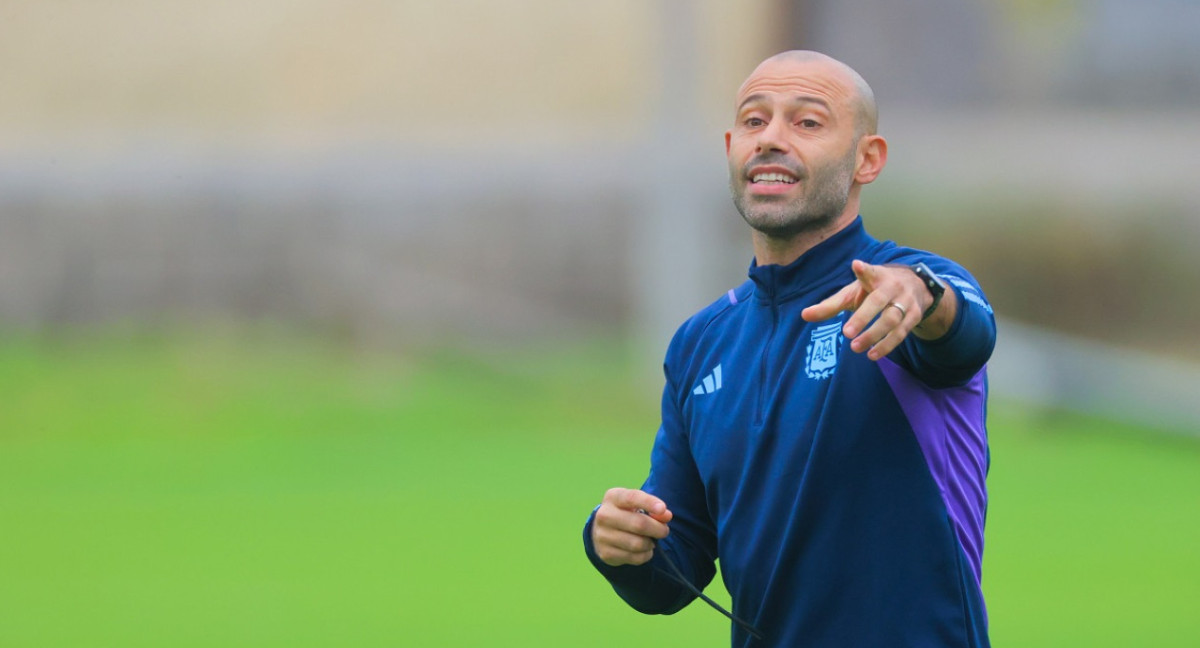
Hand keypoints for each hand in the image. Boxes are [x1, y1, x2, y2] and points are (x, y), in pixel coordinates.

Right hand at [591, 488, 672, 566]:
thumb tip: (667, 516)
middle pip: (639, 524)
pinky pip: (635, 558)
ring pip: (638, 544)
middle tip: (664, 531)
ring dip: (651, 544)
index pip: (632, 498)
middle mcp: (604, 515)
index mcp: (613, 497)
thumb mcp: (639, 505)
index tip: (662, 509)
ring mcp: (603, 535)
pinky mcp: (606, 553)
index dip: (649, 503)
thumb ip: (655, 509)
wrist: (604, 532)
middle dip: (658, 529)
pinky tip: (644, 550)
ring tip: (651, 541)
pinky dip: (645, 555)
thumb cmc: (627, 514)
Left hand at [802, 260, 952, 360]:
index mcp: (876, 276)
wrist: (916, 287)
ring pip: (892, 319)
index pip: (869, 272)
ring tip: (855, 347)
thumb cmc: (875, 290)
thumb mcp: (854, 292)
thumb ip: (831, 305)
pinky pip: (901, 333)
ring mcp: (906, 302)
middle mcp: (892, 287)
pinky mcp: (914, 317)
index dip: (864, 270)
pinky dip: (887, 345)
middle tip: (847, 333)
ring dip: (874, 335)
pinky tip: (872, 354)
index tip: (857, 265)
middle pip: (879, 301)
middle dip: (863, 317)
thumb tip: (804, 315)